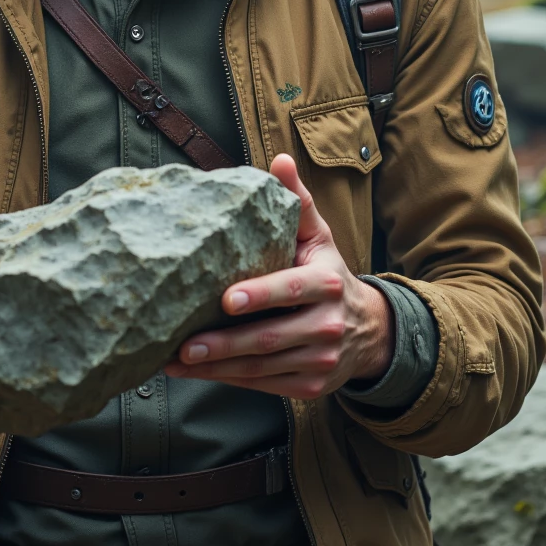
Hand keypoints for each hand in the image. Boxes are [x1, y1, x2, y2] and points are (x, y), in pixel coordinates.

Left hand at [165, 153, 393, 398]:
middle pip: (269, 338)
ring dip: (216, 367)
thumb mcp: (318, 238)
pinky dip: (229, 380)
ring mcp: (319, 359)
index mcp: (327, 283)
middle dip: (224, 344)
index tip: (225, 299)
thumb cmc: (327, 275)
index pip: (291, 288)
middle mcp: (327, 325)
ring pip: (261, 368)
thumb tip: (280, 160)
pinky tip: (197, 373)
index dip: (260, 295)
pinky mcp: (310, 385)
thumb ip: (298, 202)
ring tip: (176, 362)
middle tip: (183, 345)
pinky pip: (263, 385)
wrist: (369, 331)